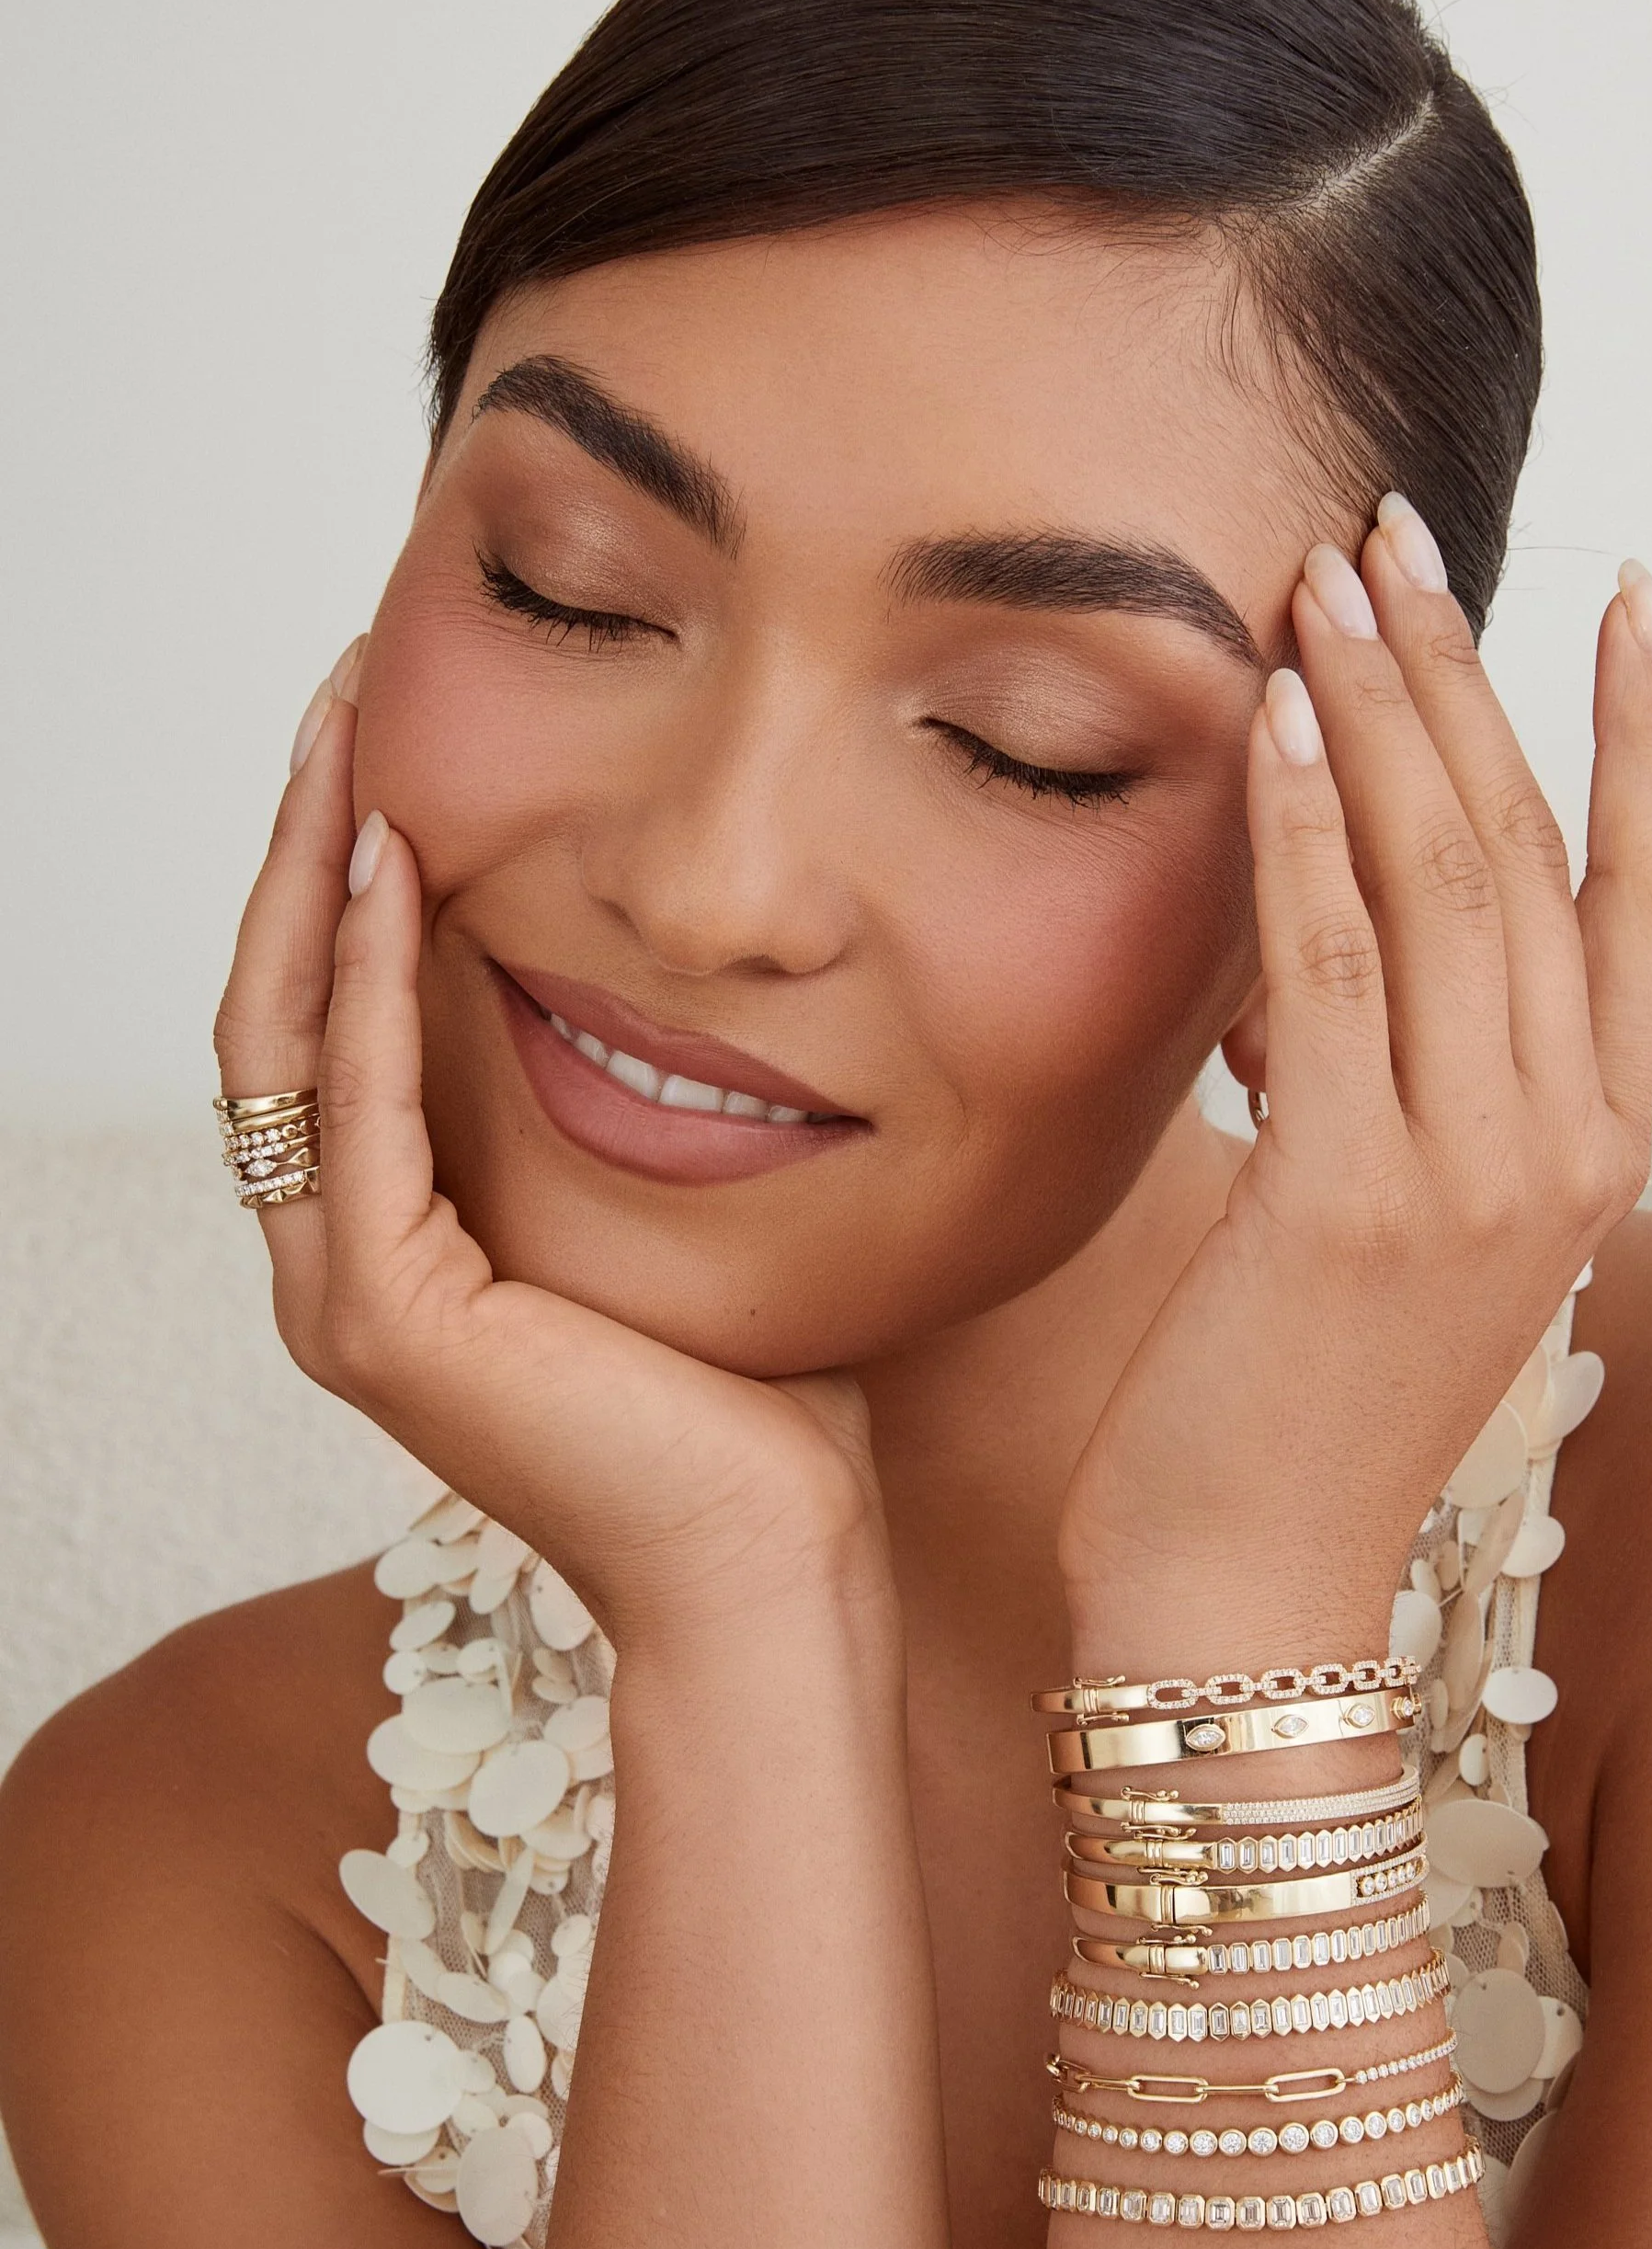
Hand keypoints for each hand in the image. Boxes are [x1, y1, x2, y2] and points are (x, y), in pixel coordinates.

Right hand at [213, 650, 892, 1658]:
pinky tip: (398, 862)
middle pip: (282, 1004)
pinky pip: (359, 1110)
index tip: (392, 734)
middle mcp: (342, 1264)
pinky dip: (369, 979)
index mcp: (399, 1240)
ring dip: (314, 874)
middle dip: (309, 840)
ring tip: (347, 727)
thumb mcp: (677, 1209)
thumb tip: (686, 975)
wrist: (772, 1561)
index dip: (345, 874)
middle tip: (346, 687)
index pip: (335, 1020)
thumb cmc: (755, 1404)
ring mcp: (346, 1298)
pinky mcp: (387, 1323)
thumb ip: (634, 1103)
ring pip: (285, 1037)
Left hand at [1059, 507, 1651, 1664]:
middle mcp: (1559, 1148)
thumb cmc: (1292, 1412)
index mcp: (1585, 1151)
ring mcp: (1470, 1173)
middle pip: (1537, 854)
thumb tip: (1315, 941)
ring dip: (1390, 710)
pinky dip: (1306, 827)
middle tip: (1400, 536)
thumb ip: (1384, 1080)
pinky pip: (1330, 962)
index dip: (1650, 740)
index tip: (1627, 601)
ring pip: (1450, 882)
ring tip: (1333, 575)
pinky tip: (1273, 716)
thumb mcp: (1384, 1227)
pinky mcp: (1347, 1193)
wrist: (1247, 1592)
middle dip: (1470, 677)